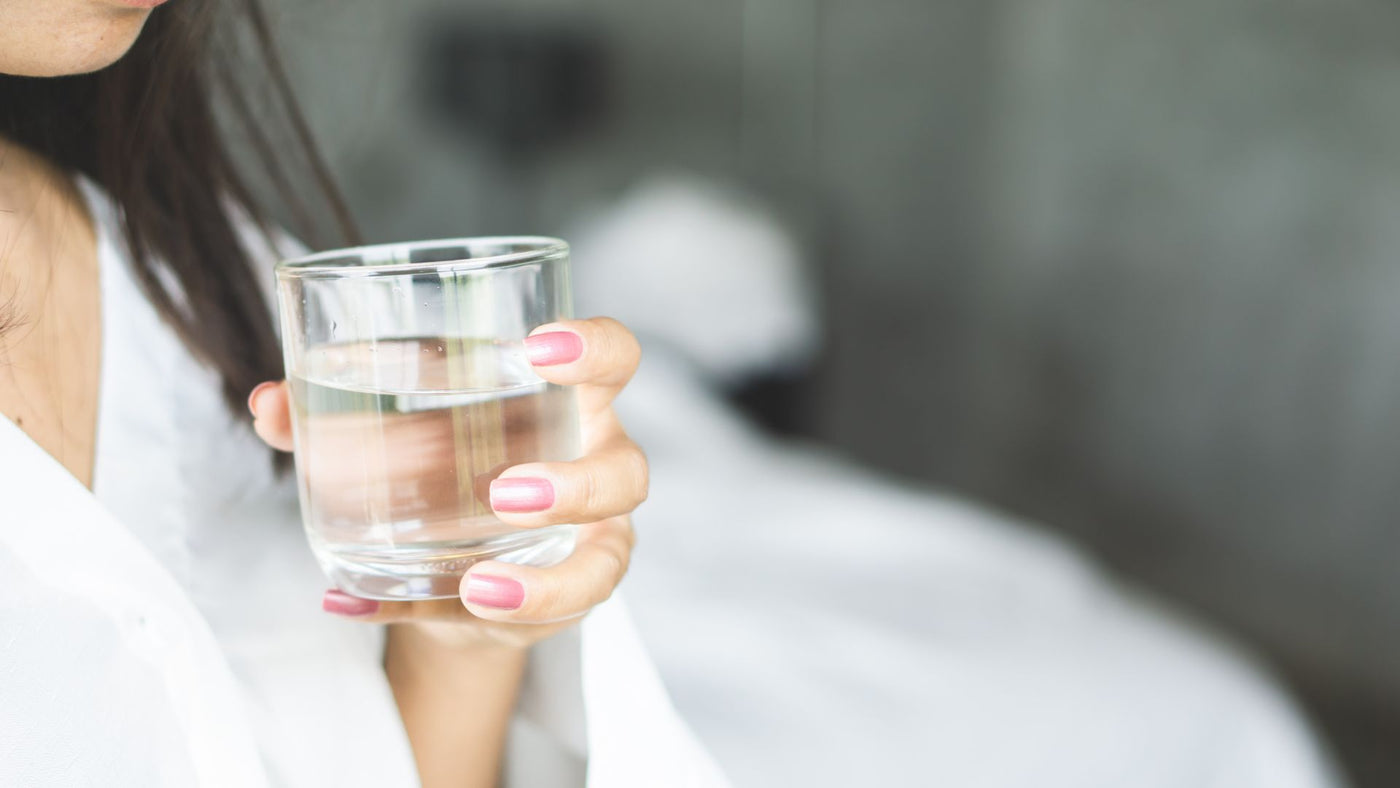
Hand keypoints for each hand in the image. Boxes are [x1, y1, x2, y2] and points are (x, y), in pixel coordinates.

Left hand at [248, 318, 644, 651]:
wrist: (458, 561)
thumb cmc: (443, 469)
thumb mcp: (397, 429)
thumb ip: (331, 414)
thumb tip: (267, 403)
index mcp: (566, 402)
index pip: (614, 358)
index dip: (593, 348)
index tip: (538, 347)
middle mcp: (594, 468)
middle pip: (628, 471)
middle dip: (575, 485)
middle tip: (504, 494)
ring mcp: (588, 543)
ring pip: (604, 561)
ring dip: (546, 580)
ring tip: (478, 586)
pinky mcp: (554, 603)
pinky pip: (534, 624)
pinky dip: (454, 620)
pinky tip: (376, 608)